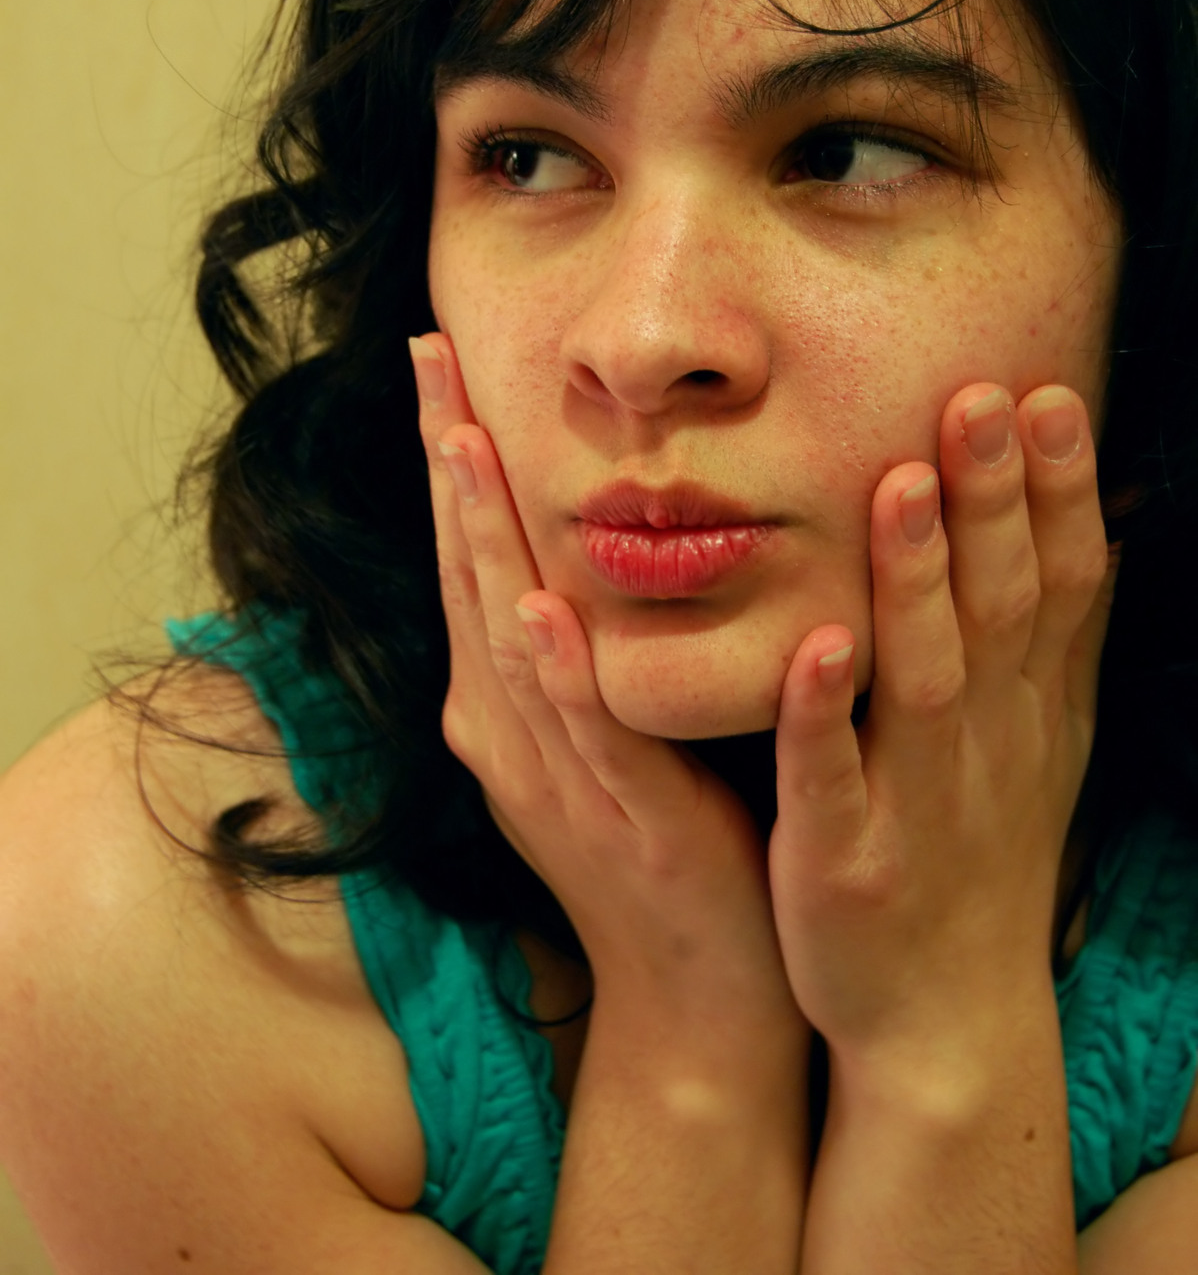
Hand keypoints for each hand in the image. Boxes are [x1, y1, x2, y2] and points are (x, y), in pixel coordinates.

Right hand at [411, 332, 800, 1021]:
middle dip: (448, 462)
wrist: (700, 986)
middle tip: (431, 354)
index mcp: (506, 699)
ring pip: (508, 636)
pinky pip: (588, 734)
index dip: (450, 455)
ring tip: (463, 443)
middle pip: (469, 571)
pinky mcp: (622, 818)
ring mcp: (555, 773)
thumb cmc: (662, 837)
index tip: (440, 354)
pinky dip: (557, 673)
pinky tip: (538, 611)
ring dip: (482, 539)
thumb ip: (582, 637)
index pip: (470, 551)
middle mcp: (508, 727)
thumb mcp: (603, 722)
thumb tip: (573, 537)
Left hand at [768, 381, 1117, 1066]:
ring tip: (902, 485)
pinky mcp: (842, 857)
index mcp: (1028, 711)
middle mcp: (986, 744)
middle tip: (982, 398)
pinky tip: (820, 645)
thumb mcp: (1044, 745)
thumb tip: (1096, 520)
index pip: (1059, 586)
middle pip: (997, 610)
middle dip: (995, 503)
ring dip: (916, 582)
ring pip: (921, 677)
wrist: (945, 1013)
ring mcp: (916, 801)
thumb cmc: (983, 853)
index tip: (1047, 398)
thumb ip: (1058, 639)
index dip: (1059, 494)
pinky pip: (832, 777)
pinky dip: (827, 714)